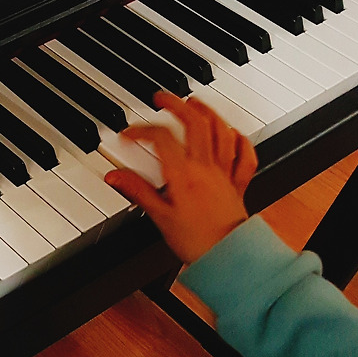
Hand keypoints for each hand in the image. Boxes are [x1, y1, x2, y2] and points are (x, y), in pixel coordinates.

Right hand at [105, 91, 255, 261]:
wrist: (230, 258)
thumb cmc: (196, 241)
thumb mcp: (159, 216)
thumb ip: (137, 191)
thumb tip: (113, 175)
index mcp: (183, 174)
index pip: (161, 138)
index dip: (141, 130)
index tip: (127, 134)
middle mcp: (206, 167)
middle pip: (195, 123)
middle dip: (177, 105)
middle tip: (162, 98)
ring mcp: (224, 173)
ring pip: (221, 132)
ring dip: (208, 113)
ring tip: (195, 103)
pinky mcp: (238, 184)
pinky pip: (245, 156)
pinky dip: (239, 140)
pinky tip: (232, 132)